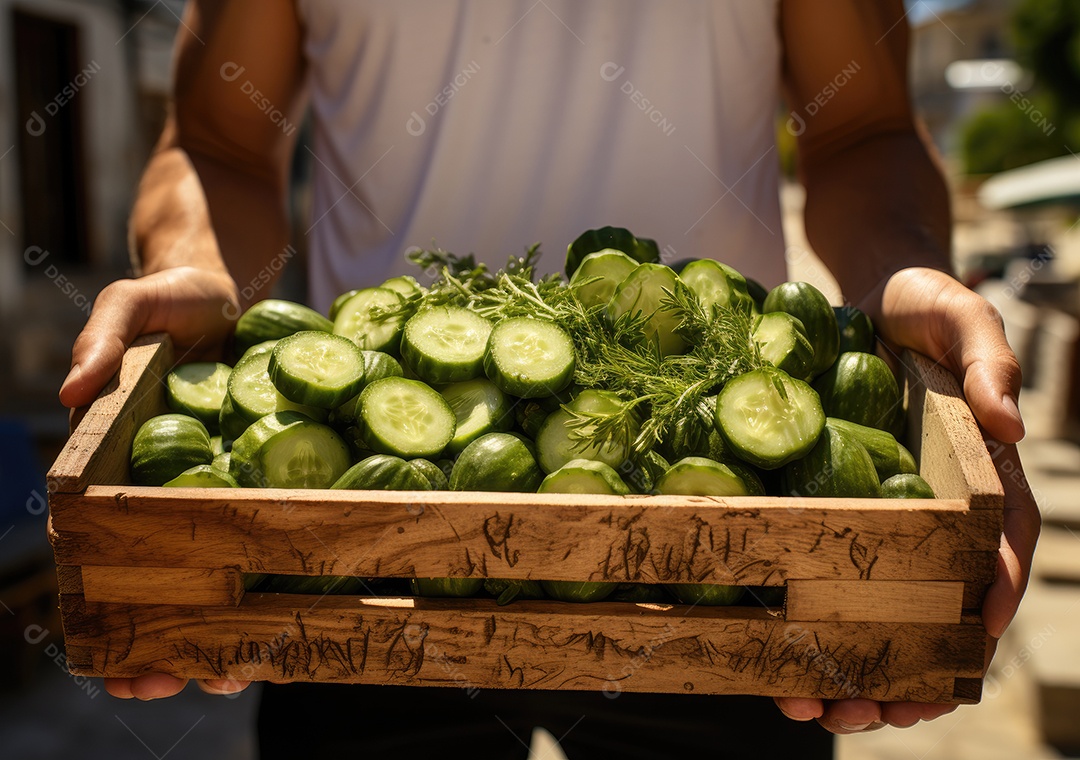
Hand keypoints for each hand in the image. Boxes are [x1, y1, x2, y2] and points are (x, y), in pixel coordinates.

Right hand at [62, 266, 244, 699]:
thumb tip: (73, 394)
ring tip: (240, 674)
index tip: (115, 661)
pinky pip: (262, 532)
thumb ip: (104, 339)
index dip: (101, 607)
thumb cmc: (170, 299)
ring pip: (211, 572)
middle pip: (154, 579)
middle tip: (174, 685)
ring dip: (220, 627)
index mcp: (116, 464)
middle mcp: (160, 489)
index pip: (98, 546)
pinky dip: (271, 577)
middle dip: (162, 639)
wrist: (226, 293)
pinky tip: (291, 615)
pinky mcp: (256, 478)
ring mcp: (210, 490)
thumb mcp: (133, 304)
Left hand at [775, 267, 1040, 732]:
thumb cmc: (922, 310)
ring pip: (882, 616)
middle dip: (914, 668)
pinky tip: (779, 672)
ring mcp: (886, 526)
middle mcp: (939, 516)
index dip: (990, 602)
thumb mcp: (958, 314)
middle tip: (876, 712)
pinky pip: (826, 586)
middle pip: (941, 609)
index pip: (1002, 551)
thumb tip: (1009, 420)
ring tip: (818, 713)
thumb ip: (988, 358)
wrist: (861, 307)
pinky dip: (810, 633)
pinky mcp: (835, 522)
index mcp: (984, 480)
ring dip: (857, 673)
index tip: (967, 647)